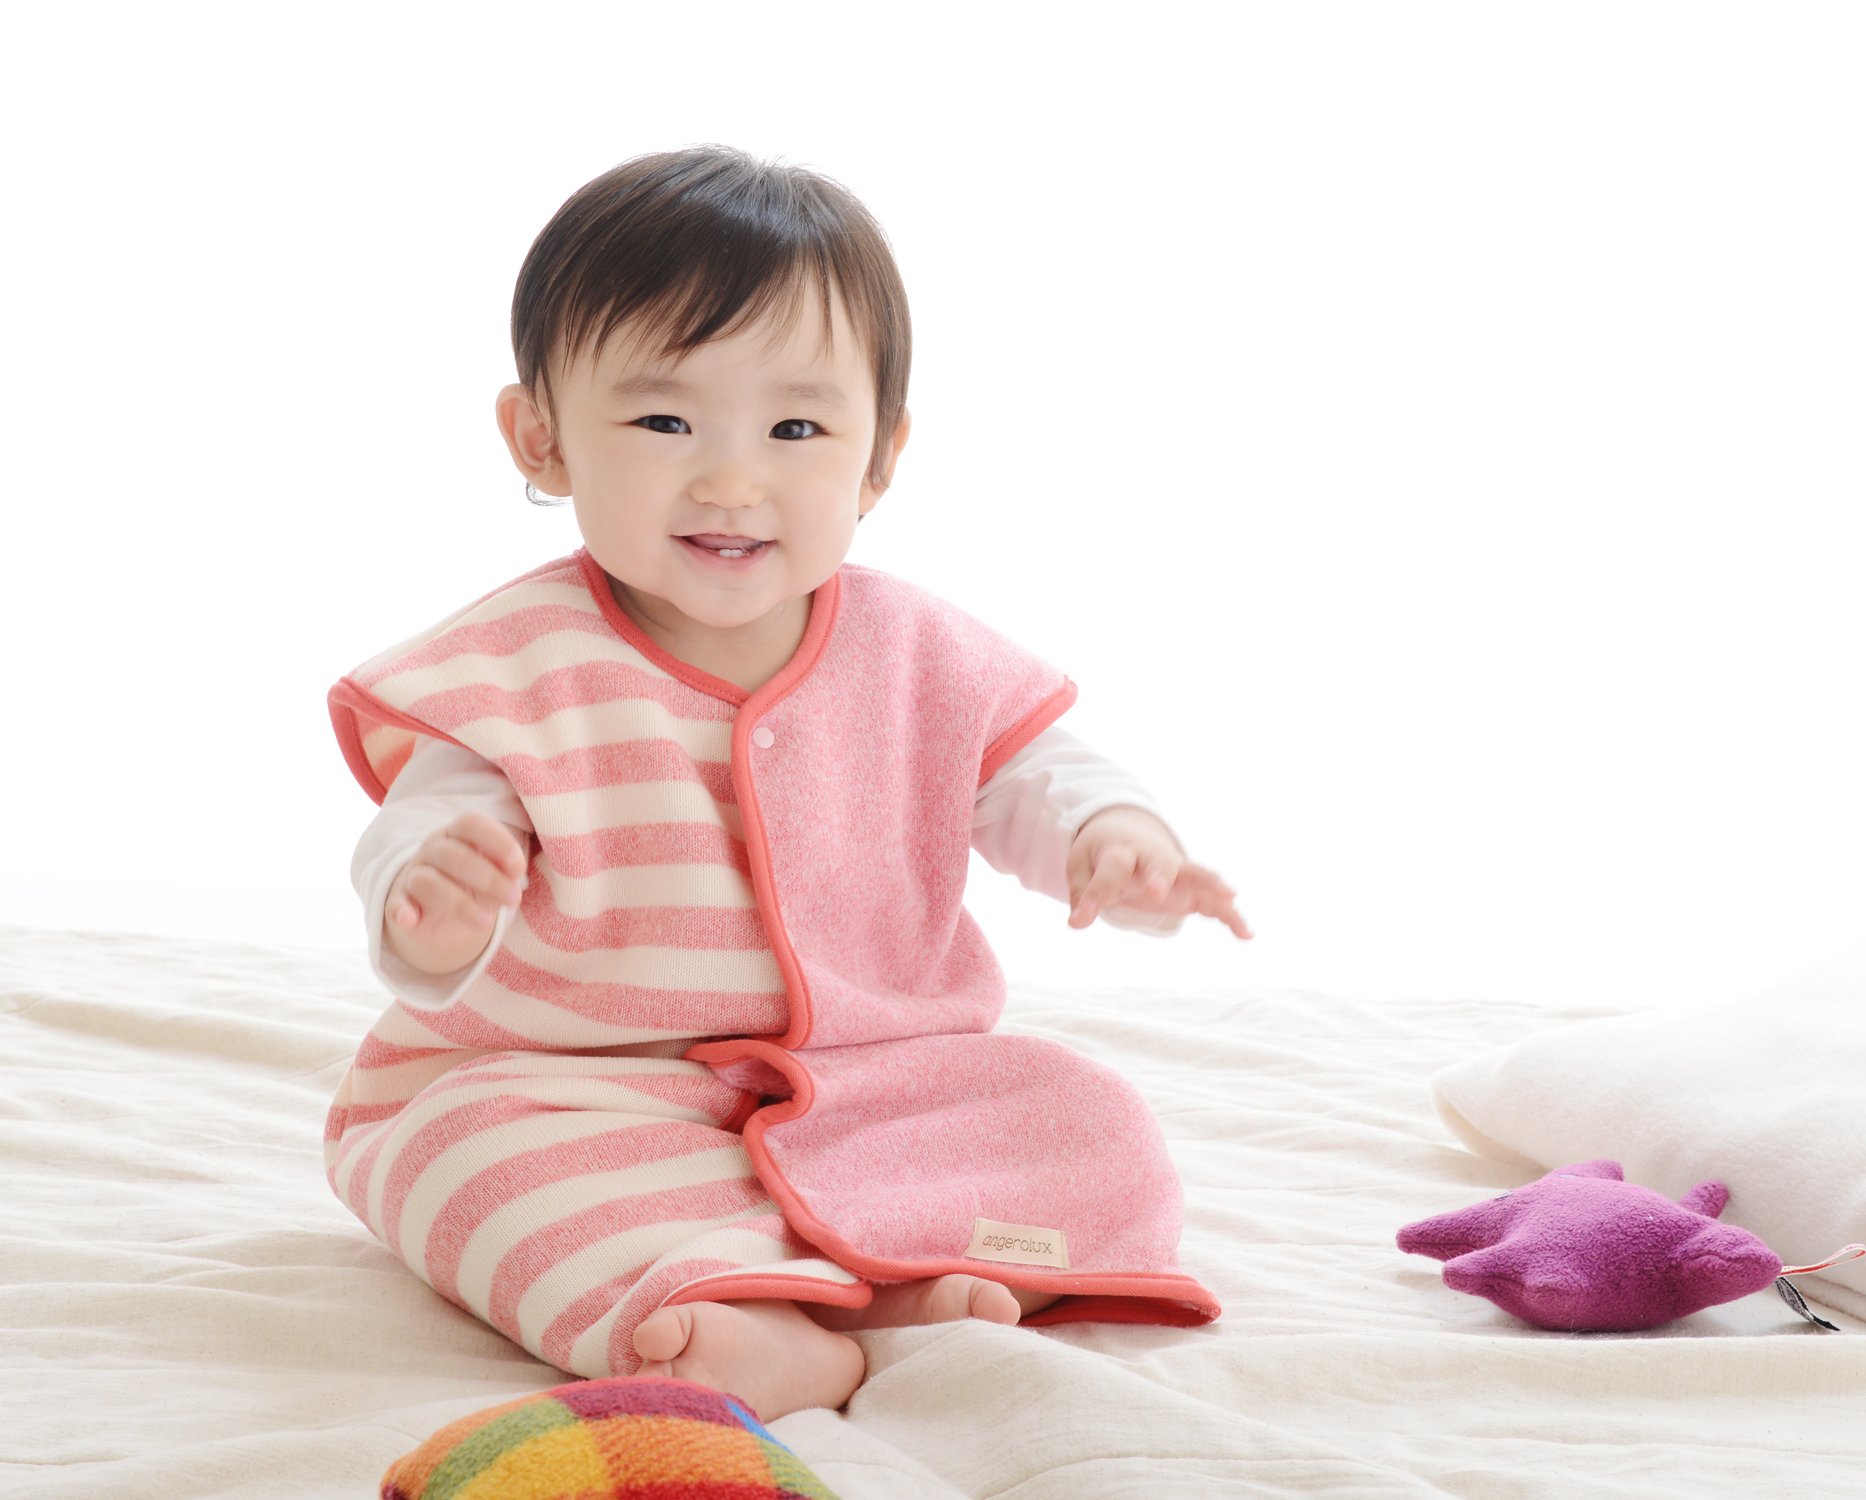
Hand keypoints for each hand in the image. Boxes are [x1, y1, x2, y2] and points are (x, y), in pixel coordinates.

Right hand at [383, 812, 529, 974]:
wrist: (441, 911)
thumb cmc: (475, 884)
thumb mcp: (494, 875)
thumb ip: (504, 871)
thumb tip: (514, 875)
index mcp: (457, 834)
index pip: (470, 824)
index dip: (496, 841)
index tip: (518, 867)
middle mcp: (432, 850)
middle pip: (454, 855)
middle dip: (488, 878)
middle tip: (513, 898)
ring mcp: (413, 875)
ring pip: (428, 882)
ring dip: (459, 903)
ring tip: (486, 922)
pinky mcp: (399, 904)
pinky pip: (395, 904)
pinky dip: (401, 911)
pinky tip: (410, 920)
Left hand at [1066, 806, 1251, 939]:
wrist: (1126, 832)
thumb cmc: (1101, 856)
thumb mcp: (1081, 867)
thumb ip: (1082, 892)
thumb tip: (1076, 921)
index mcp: (1119, 851)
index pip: (1109, 871)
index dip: (1094, 895)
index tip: (1079, 921)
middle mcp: (1151, 857)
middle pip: (1159, 862)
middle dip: (1160, 874)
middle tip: (1156, 891)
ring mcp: (1176, 871)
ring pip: (1196, 873)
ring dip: (1211, 883)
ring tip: (1230, 895)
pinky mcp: (1191, 888)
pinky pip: (1214, 900)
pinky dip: (1231, 914)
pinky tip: (1247, 934)